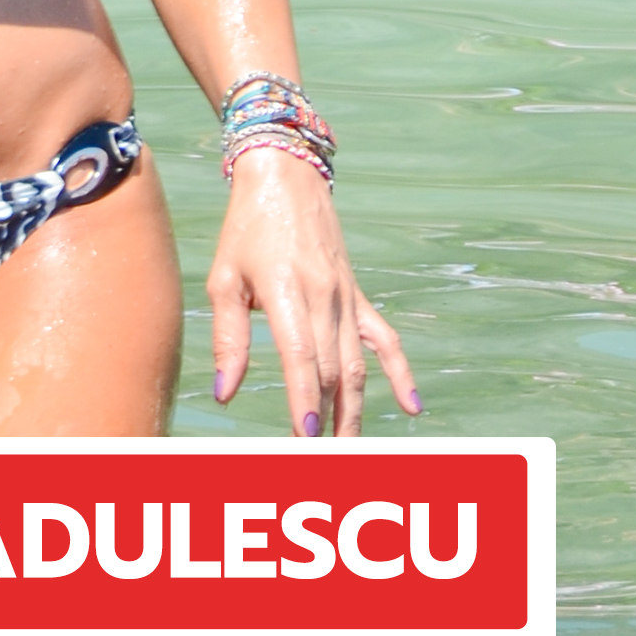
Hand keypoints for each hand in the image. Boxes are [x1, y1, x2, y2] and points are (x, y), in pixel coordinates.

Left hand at [207, 146, 419, 436]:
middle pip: (333, 368)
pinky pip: (385, 338)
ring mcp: (345, 296)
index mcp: (285, 291)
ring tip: (347, 448)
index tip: (304, 435)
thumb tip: (225, 395)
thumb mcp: (224, 278)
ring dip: (354, 408)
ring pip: (357, 363)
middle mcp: (322, 296)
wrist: (284, 176)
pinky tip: (412, 407)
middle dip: (327, 417)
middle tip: (318, 458)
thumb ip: (228, 339)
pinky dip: (400, 372)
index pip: (301, 356)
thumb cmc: (245, 229)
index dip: (304, 397)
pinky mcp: (356, 294)